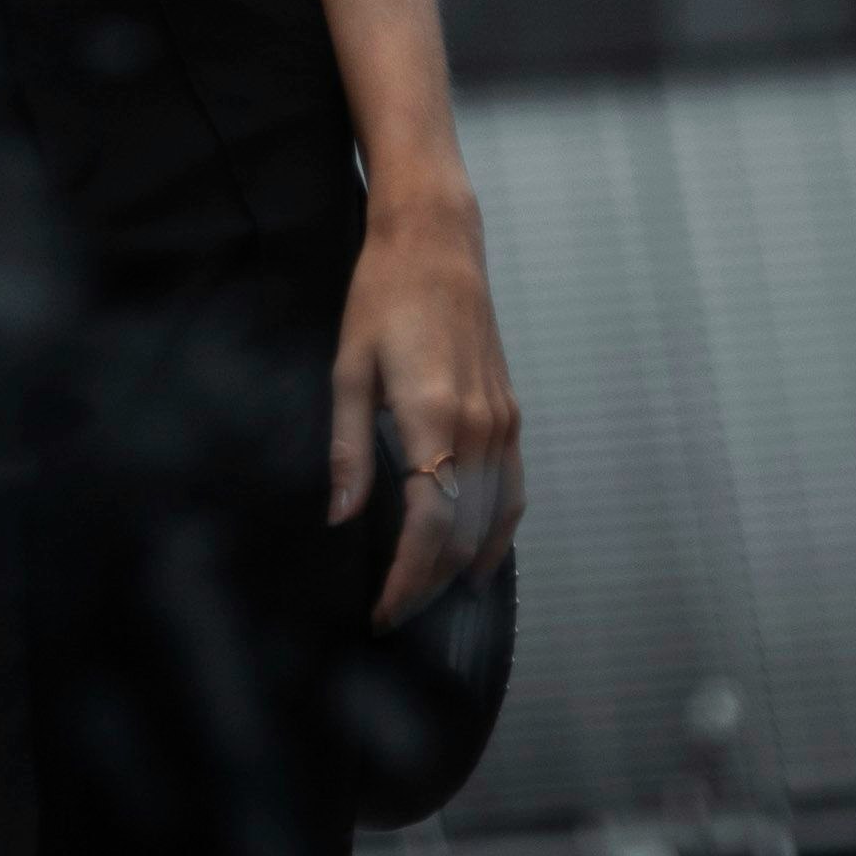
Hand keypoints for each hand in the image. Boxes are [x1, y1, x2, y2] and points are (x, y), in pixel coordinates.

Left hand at [331, 186, 523, 630]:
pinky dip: (498, 534)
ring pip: (491, 521)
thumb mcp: (349, 368)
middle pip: (462, 535)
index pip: (428, 528)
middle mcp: (479, 429)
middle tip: (394, 614)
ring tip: (426, 598)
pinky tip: (478, 561)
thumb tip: (341, 518)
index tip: (382, 613)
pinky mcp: (512, 414)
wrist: (436, 241)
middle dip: (428, 584)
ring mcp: (503, 423)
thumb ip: (348, 448)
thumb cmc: (382, 296)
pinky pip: (514, 492)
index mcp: (434, 418)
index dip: (407, 581)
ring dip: (460, 567)